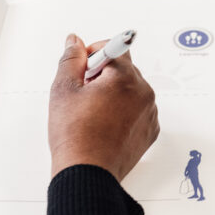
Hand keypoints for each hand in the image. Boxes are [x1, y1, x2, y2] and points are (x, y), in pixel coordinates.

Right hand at [48, 34, 159, 180]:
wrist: (87, 173)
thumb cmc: (75, 135)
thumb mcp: (64, 89)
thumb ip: (71, 59)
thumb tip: (75, 41)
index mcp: (126, 77)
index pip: (115, 47)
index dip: (94, 54)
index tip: (83, 68)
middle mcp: (144, 92)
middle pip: (124, 70)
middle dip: (102, 76)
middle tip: (82, 95)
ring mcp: (150, 112)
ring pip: (131, 91)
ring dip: (114, 94)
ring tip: (92, 114)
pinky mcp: (150, 130)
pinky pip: (138, 111)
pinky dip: (123, 113)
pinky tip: (104, 126)